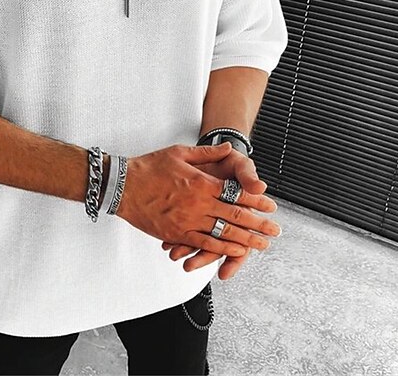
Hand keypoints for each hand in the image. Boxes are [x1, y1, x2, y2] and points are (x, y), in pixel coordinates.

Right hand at [116, 142, 279, 260]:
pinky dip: (222, 249)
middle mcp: (198, 204)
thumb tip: (228, 147)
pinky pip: (204, 244)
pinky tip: (235, 251)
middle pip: (235, 216)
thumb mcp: (179, 152)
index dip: (256, 200)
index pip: (236, 193)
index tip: (270, 205)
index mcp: (201, 183)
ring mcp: (187, 221)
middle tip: (275, 230)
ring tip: (262, 245)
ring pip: (224, 234)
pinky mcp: (176, 234)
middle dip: (259, 224)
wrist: (122, 186)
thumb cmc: (149, 167)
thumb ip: (207, 152)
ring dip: (246, 240)